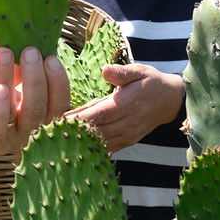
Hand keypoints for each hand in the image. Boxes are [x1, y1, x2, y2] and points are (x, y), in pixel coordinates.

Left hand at [0, 46, 70, 155]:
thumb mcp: (1, 76)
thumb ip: (18, 69)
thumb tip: (35, 49)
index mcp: (36, 115)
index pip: (58, 104)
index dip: (59, 83)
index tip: (50, 57)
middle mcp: (27, 130)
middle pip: (43, 110)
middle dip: (39, 79)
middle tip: (31, 51)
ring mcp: (7, 139)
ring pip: (24, 115)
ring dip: (22, 83)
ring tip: (9, 54)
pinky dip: (1, 107)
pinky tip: (1, 88)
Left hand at [66, 63, 183, 151]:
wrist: (169, 101)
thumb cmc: (149, 82)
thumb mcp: (139, 71)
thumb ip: (122, 72)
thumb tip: (105, 70)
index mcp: (127, 104)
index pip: (99, 114)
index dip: (79, 118)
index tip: (60, 118)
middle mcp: (126, 123)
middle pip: (96, 131)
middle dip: (74, 132)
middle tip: (50, 132)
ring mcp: (127, 136)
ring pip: (100, 143)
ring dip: (81, 143)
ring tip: (58, 141)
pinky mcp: (126, 142)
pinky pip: (107, 149)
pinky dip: (91, 150)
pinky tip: (74, 148)